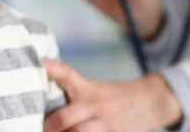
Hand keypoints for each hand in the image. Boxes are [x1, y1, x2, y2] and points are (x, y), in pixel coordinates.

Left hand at [43, 59, 182, 131]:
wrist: (151, 102)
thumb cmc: (116, 95)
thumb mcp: (95, 88)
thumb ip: (73, 89)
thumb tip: (44, 88)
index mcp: (87, 89)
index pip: (66, 75)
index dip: (51, 69)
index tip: (39, 64)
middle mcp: (94, 105)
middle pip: (64, 118)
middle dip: (48, 126)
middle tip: (38, 128)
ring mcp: (104, 124)